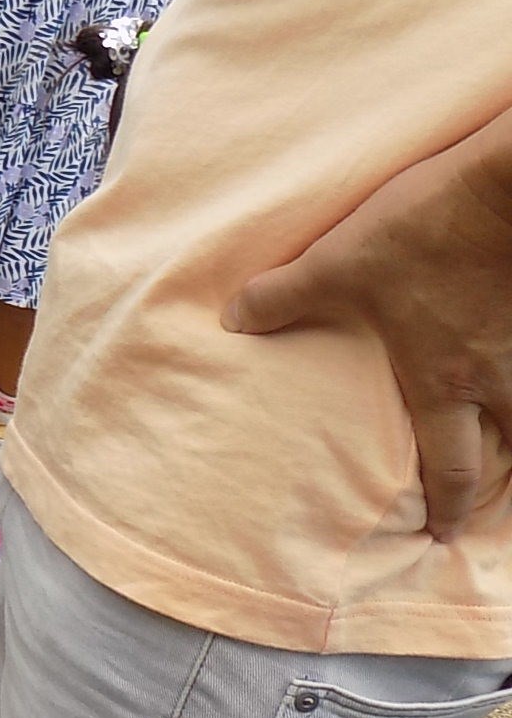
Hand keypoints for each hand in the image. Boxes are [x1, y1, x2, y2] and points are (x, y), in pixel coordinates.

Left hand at [224, 121, 511, 539]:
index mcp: (444, 381)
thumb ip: (284, 297)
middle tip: (485, 505)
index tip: (444, 533)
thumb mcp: (337, 263)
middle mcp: (498, 376)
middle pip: (511, 449)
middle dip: (498, 484)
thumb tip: (232, 321)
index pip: (450, 465)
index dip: (448, 505)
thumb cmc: (426, 230)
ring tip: (510, 441)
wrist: (508, 184)